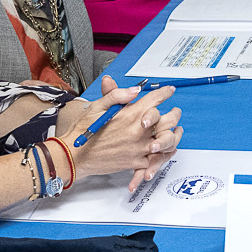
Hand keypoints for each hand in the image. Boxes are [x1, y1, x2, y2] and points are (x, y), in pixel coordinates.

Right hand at [60, 75, 180, 189]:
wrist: (75, 156)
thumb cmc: (84, 131)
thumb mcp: (98, 106)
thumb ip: (117, 95)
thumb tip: (136, 89)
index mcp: (130, 114)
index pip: (155, 99)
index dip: (164, 93)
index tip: (169, 91)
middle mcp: (138, 130)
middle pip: (167, 120)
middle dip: (174, 113)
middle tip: (175, 111)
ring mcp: (139, 148)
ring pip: (167, 141)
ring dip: (173, 135)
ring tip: (176, 131)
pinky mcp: (136, 161)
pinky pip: (156, 159)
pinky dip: (162, 155)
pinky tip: (165, 149)